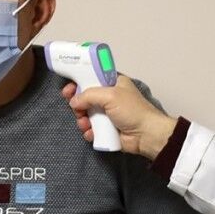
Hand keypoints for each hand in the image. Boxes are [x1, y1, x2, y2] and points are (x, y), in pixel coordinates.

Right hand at [63, 75, 178, 159]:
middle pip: (85, 97)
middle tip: (75, 108)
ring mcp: (107, 114)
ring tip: (84, 123)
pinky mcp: (106, 129)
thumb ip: (89, 95)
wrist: (146, 135)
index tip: (68, 89)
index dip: (79, 82)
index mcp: (113, 83)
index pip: (92, 78)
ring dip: (82, 119)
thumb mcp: (110, 95)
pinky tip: (90, 133)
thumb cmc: (132, 110)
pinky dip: (88, 131)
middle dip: (78, 104)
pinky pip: (91, 128)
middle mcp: (109, 97)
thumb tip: (74, 101)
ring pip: (86, 114)